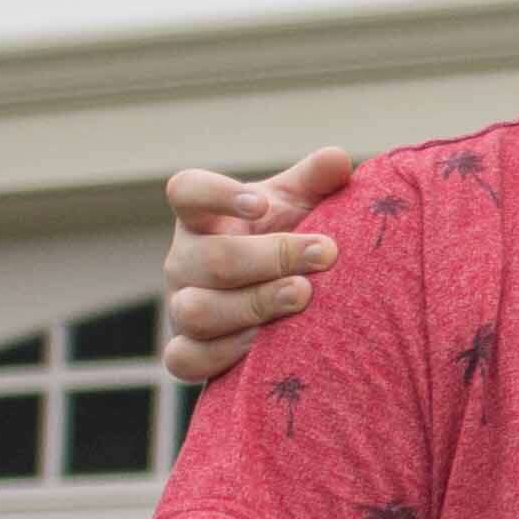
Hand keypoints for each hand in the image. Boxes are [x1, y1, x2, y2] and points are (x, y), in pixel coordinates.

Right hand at [155, 151, 364, 386]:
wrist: (283, 305)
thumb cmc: (286, 242)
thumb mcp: (301, 208)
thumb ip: (317, 181)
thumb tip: (337, 159)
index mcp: (204, 217)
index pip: (186, 191)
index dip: (217, 195)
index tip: (262, 204)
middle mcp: (183, 259)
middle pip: (208, 258)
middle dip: (271, 257)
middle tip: (323, 254)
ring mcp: (180, 305)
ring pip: (194, 310)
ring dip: (253, 304)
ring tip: (302, 295)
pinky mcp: (184, 350)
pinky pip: (184, 359)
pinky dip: (224, 353)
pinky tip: (266, 345)